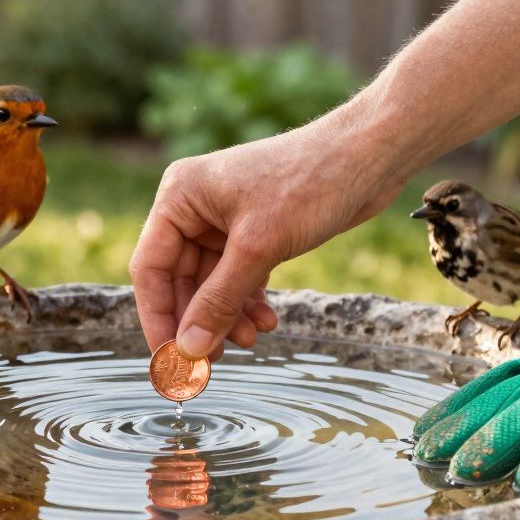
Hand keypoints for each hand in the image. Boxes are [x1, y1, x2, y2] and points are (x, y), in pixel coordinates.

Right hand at [129, 108, 410, 358]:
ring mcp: (225, 220)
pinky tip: (266, 321)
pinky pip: (238, 278)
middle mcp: (195, 207)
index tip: (169, 360)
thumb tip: (188, 349)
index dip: (158, 317)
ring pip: (212, 284)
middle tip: (210, 363)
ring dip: (227, 316)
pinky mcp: (255, 232)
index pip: (150, 267)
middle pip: (180, 281)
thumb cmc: (310, 182)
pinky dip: (249, 302)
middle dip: (197, 322)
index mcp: (180, 196)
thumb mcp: (258, 247)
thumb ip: (219, 301)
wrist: (369, 156)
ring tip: (251, 339)